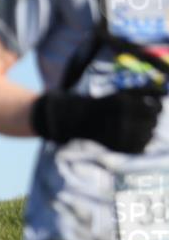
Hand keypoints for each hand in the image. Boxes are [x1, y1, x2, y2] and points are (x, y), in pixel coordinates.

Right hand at [31, 88, 162, 153]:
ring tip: (136, 128)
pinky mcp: (117, 147)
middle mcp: (123, 119)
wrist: (79, 119)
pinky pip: (139, 148)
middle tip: (141, 120)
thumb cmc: (105, 104)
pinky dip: (140, 144)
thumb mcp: (123, 93)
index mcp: (125, 104)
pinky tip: (132, 138)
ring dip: (146, 132)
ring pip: (148, 136)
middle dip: (150, 121)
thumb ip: (146, 91)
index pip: (156, 109)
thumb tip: (165, 94)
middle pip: (153, 123)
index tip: (152, 109)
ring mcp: (119, 134)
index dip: (157, 109)